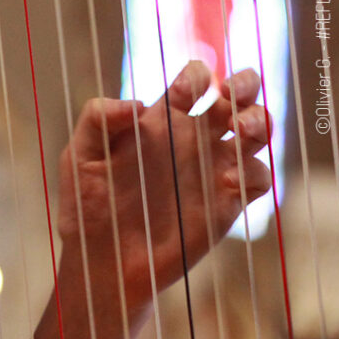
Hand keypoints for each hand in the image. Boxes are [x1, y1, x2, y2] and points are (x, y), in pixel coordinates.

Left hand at [59, 61, 270, 312]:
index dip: (195, 77)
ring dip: (259, 121)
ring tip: (239, 130)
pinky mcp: (226, 204)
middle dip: (246, 84)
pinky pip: (258, 178)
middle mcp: (192, 140)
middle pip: (237, 96)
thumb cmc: (87, 205)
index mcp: (160, 120)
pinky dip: (254, 172)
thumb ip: (97, 119)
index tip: (182, 95)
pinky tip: (229, 180)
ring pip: (256, 132)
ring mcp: (212, 170)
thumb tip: (137, 105)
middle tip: (231, 93)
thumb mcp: (79, 156)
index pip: (192, 81)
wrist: (103, 261)